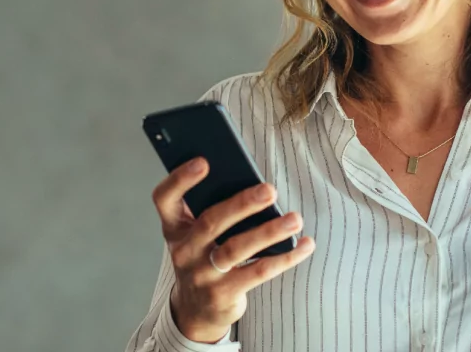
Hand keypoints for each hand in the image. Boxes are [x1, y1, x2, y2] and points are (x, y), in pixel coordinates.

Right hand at [152, 157, 315, 343]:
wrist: (195, 310)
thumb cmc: (204, 257)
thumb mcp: (198, 234)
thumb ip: (214, 209)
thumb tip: (256, 186)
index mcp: (175, 227)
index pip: (165, 198)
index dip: (180, 179)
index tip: (203, 161)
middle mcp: (184, 250)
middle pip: (211, 222)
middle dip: (242, 204)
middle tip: (270, 189)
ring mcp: (202, 274)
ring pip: (237, 249)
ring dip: (269, 232)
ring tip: (295, 218)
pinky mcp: (223, 294)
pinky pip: (258, 272)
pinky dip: (286, 257)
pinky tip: (305, 244)